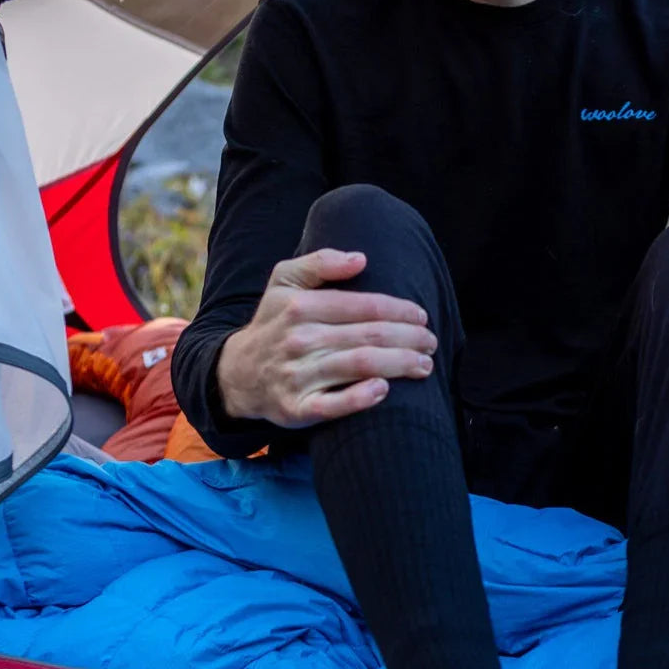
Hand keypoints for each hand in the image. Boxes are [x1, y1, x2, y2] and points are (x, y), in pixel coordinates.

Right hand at [216, 249, 436, 426]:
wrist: (237, 374)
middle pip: (369, 336)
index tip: (422, 316)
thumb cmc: (274, 324)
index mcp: (300, 306)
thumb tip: (360, 259)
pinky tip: (383, 390)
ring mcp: (297, 375)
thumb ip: (319, 263)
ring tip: (424, 365)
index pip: (363, 306)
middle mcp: (299, 339)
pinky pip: (332, 406)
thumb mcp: (283, 283)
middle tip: (431, 342)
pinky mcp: (295, 408)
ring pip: (360, 366)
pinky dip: (360, 398)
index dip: (399, 310)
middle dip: (409, 338)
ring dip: (400, 364)